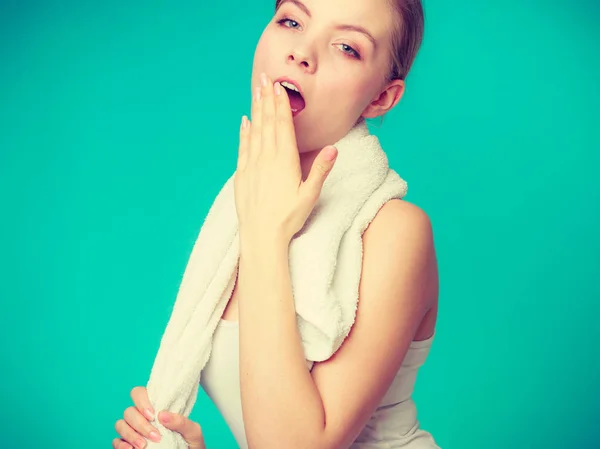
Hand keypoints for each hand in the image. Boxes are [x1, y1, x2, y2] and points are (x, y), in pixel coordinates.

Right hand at [113, 386, 205, 448]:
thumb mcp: (193, 431)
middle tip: (155, 436)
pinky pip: (116, 441)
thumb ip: (181, 421)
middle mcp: (142, 417)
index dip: (142, 401)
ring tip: (143, 446)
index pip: (139, 393)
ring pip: (120, 424)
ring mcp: (134, 431)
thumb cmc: (191, 443)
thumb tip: (162, 415)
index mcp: (157, 407)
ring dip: (130, 434)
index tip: (153, 415)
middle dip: (140, 424)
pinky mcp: (128, 445)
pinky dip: (121, 445)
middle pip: (129, 411)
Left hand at [234, 72, 337, 244]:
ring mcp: (252, 164)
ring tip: (256, 91)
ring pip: (254, 130)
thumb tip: (333, 148)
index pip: (283, 125)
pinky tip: (245, 120)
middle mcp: (266, 157)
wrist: (260, 235)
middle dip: (266, 99)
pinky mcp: (242, 174)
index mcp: (285, 160)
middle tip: (265, 78)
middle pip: (267, 122)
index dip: (281, 104)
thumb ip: (321, 170)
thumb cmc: (288, 218)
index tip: (279, 86)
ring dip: (256, 109)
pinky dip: (244, 131)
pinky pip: (243, 146)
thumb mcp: (310, 195)